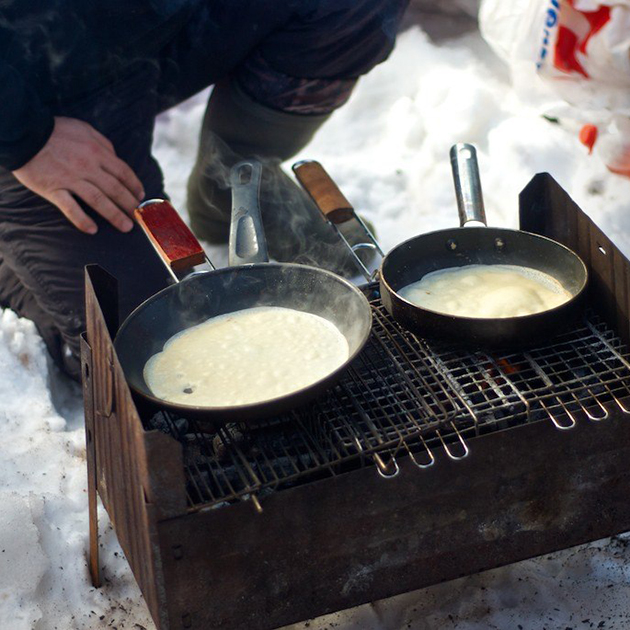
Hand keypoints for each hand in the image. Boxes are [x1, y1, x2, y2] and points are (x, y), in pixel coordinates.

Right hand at [12, 116, 143, 233]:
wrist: (23, 132)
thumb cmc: (55, 130)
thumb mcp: (84, 129)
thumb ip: (102, 143)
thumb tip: (115, 156)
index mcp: (96, 152)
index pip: (123, 172)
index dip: (134, 186)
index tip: (141, 196)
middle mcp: (87, 167)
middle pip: (115, 189)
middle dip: (130, 204)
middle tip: (139, 216)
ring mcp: (70, 179)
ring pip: (98, 200)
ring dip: (114, 215)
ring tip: (126, 226)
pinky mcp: (53, 189)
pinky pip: (70, 208)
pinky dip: (82, 220)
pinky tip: (92, 230)